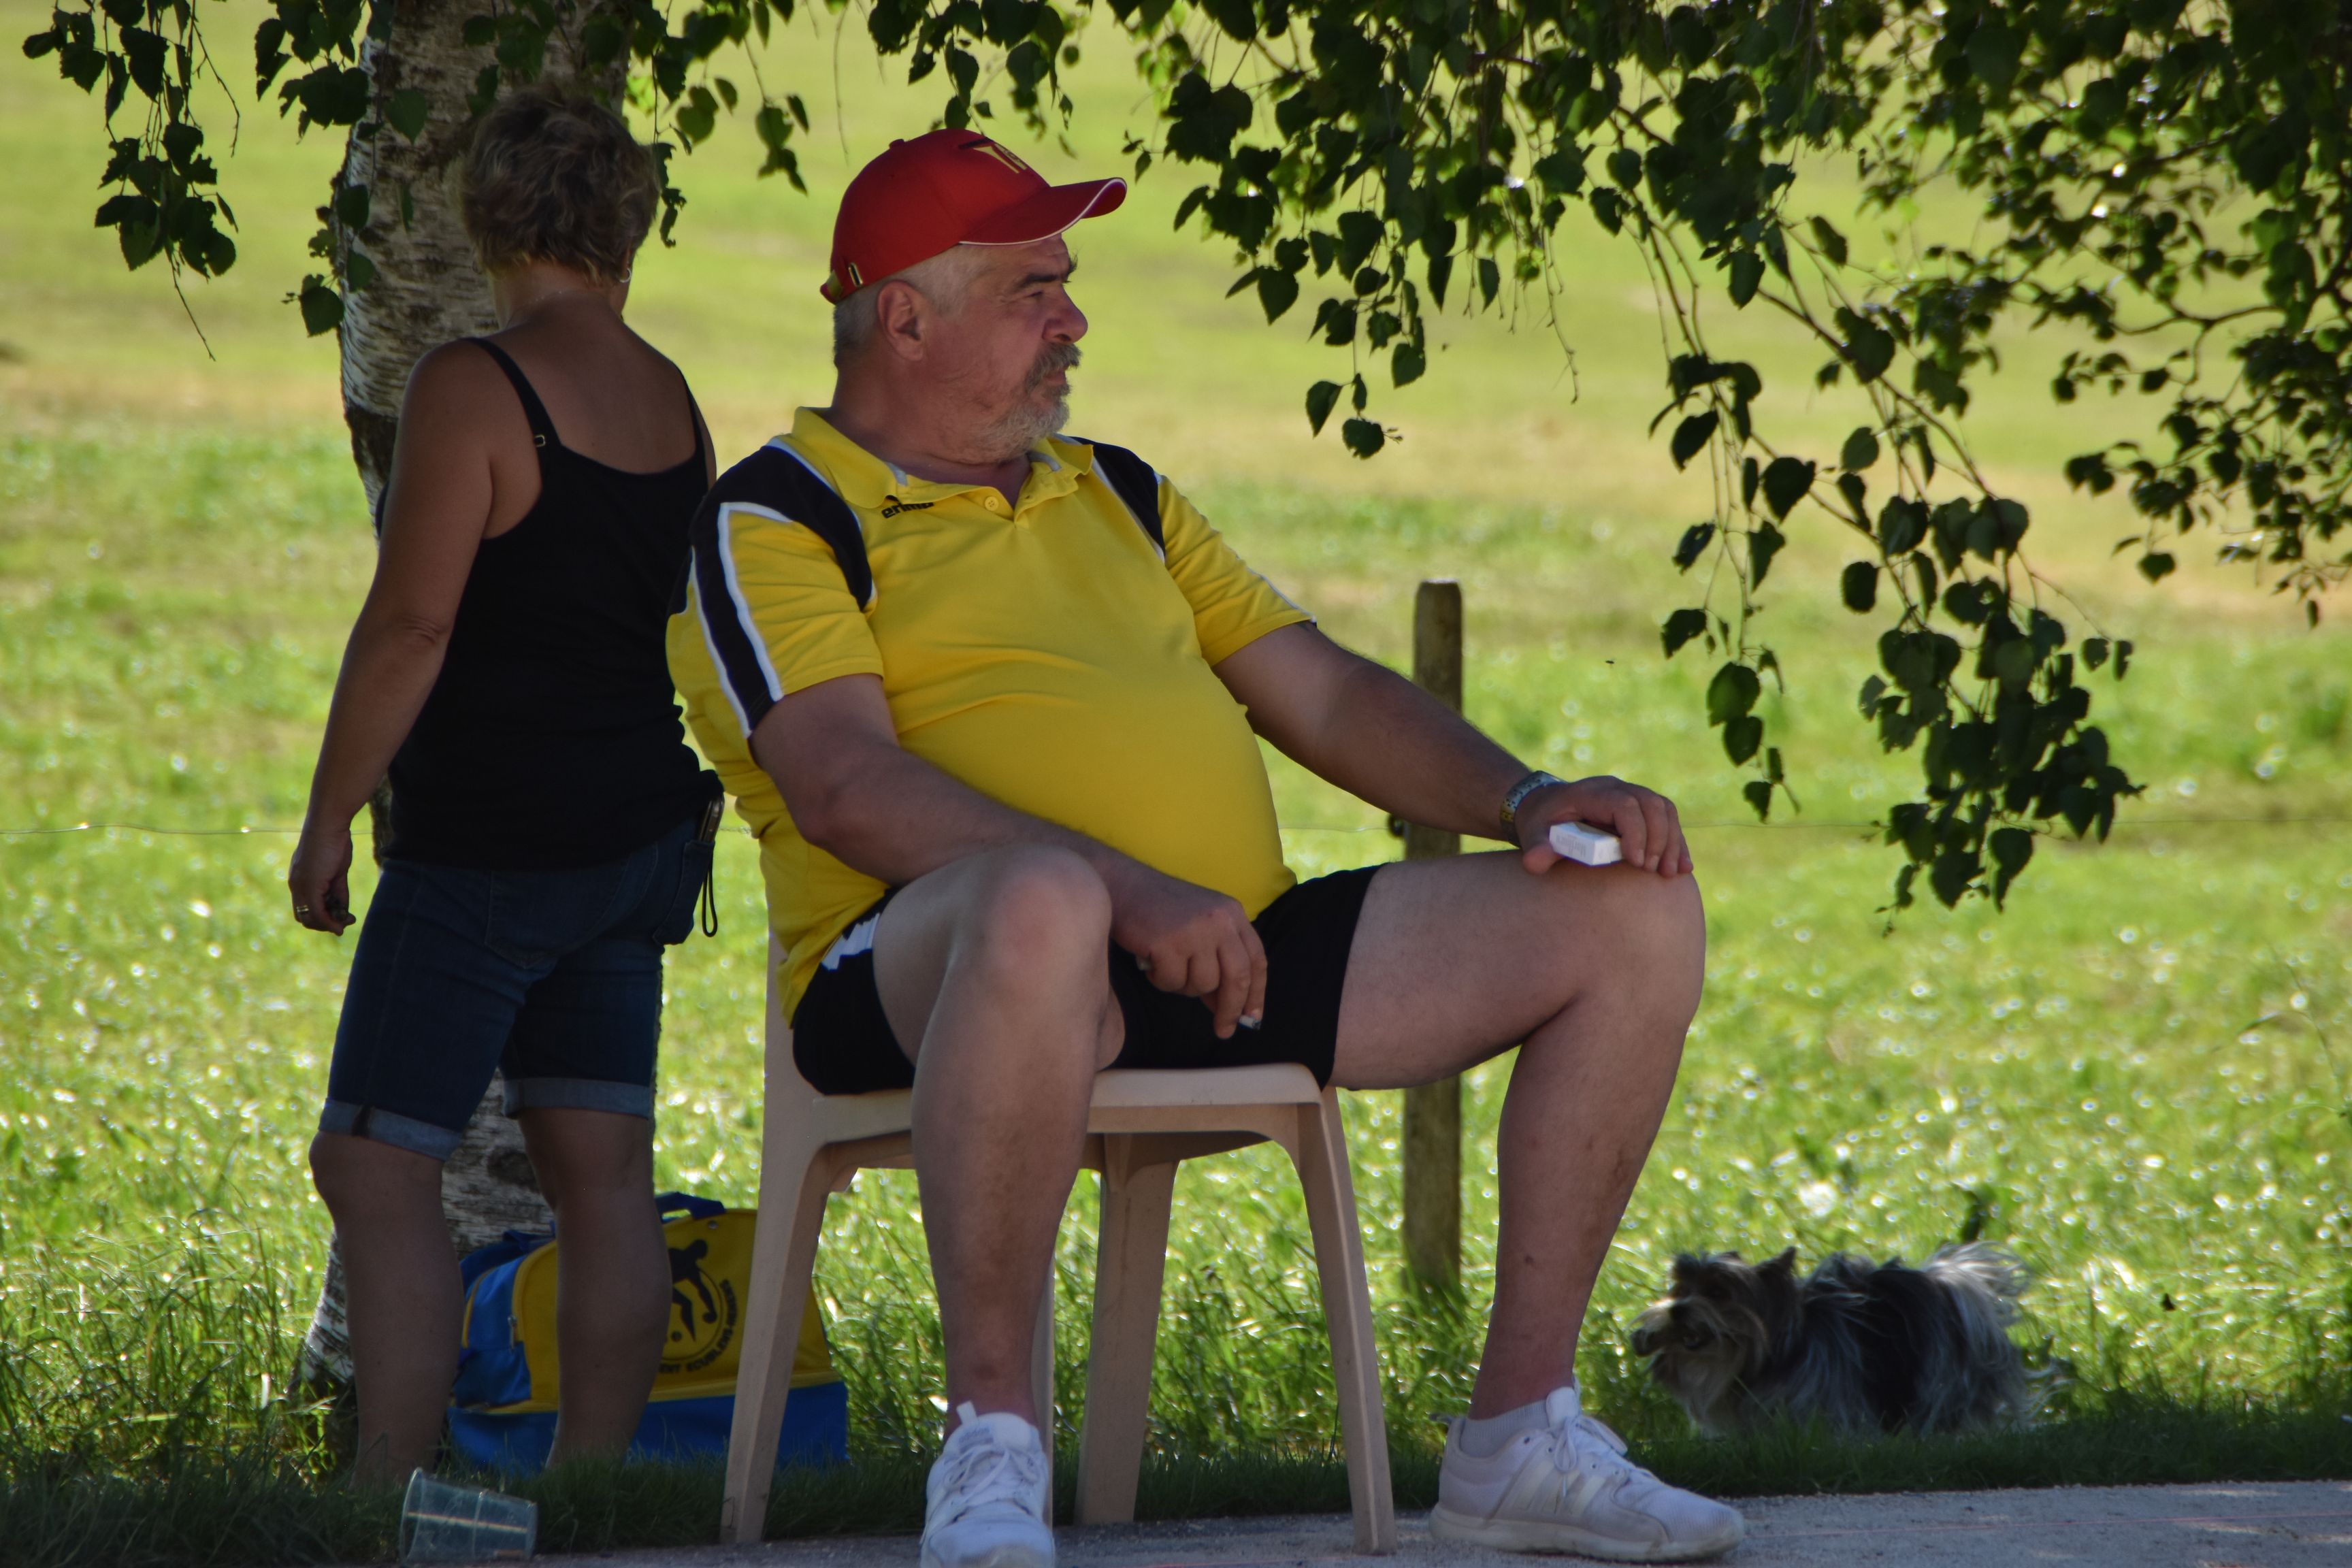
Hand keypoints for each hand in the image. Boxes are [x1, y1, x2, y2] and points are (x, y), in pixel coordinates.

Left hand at [288, 816, 355, 933]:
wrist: (329, 825)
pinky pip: (317, 911)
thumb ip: (337, 890)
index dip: (320, 918)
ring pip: (311, 917)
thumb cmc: (334, 843)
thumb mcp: (337, 871)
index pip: (305, 909)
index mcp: (300, 881)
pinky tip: (344, 921)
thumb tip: (342, 908)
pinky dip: (330, 921)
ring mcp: (302, 886)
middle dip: (325, 924)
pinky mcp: (310, 885)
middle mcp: (297, 885)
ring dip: (329, 924)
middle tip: (344, 923)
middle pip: (306, 917)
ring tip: (348, 921)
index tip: (339, 916)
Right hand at [1102, 863, 1267, 1038]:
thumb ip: (1217, 961)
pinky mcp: (1169, 942)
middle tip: (1223, 1030)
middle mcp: (1219, 921)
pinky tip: (1151, 960)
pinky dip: (1160, 979)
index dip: (1256, 992)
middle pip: (1237, 978)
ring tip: (1166, 965)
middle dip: (1231, 1009)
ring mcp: (1195, 931)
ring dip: (1183, 986)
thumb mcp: (1199, 928)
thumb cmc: (1160, 911)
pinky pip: (1172, 982)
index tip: (1251, 1017)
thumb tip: (1226, 1007)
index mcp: (1232, 914)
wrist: (1122, 885)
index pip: (1256, 960)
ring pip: (1202, 984)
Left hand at [1516, 775, 1692, 877]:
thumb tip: (1535, 862)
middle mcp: (1614, 788)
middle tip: (1654, 871)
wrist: (1546, 807)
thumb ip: (1535, 847)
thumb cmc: (1541, 823)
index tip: (1636, 861)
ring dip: (1672, 841)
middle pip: (1650, 804)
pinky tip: (1682, 866)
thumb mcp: (1532, 833)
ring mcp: (1630, 794)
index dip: (1635, 831)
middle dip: (1658, 838)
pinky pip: (1667, 818)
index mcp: (1590, 792)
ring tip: (1669, 873)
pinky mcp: (1640, 807)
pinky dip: (1676, 841)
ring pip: (1664, 809)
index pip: (1624, 804)